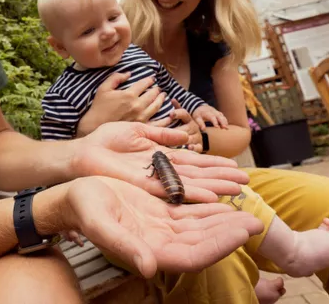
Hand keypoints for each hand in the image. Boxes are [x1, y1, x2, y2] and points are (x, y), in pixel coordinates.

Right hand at [63, 176, 263, 277]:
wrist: (72, 196)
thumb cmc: (83, 209)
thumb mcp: (100, 224)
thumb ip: (124, 247)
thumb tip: (150, 268)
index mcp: (148, 251)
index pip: (194, 256)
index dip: (220, 246)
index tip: (243, 233)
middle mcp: (159, 243)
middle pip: (203, 242)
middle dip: (230, 232)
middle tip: (256, 220)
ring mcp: (161, 228)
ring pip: (200, 227)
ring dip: (223, 220)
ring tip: (247, 210)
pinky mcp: (159, 212)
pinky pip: (189, 212)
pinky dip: (207, 207)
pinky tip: (223, 199)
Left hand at [72, 121, 246, 202]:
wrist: (81, 153)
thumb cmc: (104, 142)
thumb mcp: (136, 130)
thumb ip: (160, 134)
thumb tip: (182, 135)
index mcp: (161, 159)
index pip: (194, 164)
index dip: (215, 166)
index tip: (236, 168)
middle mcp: (162, 173)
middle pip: (198, 177)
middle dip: (222, 179)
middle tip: (247, 183)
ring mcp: (155, 181)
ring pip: (191, 186)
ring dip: (215, 188)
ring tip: (237, 192)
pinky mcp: (145, 187)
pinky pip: (174, 191)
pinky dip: (193, 194)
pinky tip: (212, 197)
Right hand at [83, 73, 164, 125]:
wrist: (94, 126)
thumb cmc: (98, 107)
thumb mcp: (104, 88)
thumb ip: (116, 77)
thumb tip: (129, 73)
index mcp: (129, 94)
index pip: (144, 84)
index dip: (149, 80)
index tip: (152, 78)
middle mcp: (137, 105)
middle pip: (152, 94)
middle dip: (156, 89)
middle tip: (158, 88)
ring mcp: (141, 117)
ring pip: (156, 106)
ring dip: (161, 100)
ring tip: (163, 96)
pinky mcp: (141, 127)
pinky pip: (157, 122)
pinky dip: (164, 118)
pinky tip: (167, 114)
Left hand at [169, 106, 203, 152]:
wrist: (197, 138)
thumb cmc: (185, 127)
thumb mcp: (182, 118)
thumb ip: (177, 109)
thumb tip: (172, 99)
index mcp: (188, 119)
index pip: (184, 113)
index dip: (177, 113)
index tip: (170, 114)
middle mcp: (194, 127)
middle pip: (184, 128)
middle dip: (175, 131)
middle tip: (165, 133)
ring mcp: (197, 137)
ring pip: (189, 138)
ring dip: (181, 141)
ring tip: (171, 143)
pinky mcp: (200, 146)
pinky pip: (197, 147)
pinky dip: (193, 148)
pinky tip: (188, 148)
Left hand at [192, 104, 228, 129]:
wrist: (199, 106)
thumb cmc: (198, 113)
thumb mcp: (197, 118)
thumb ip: (200, 123)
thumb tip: (203, 129)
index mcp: (207, 112)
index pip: (212, 117)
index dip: (215, 122)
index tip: (217, 127)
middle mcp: (212, 111)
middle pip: (219, 116)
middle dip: (222, 121)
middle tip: (225, 127)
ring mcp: (216, 111)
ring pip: (221, 116)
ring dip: (224, 121)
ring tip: (226, 128)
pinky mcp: (217, 113)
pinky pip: (222, 116)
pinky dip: (224, 120)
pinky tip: (225, 125)